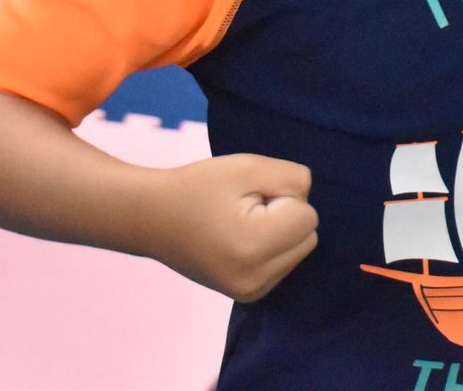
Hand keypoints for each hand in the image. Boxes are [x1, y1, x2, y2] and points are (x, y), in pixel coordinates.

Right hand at [150, 154, 319, 301]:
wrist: (150, 217)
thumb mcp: (250, 167)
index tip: (246, 197)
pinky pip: (286, 261)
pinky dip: (273, 246)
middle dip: (285, 215)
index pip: (308, 215)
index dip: (282, 196)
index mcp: (253, 249)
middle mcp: (254, 280)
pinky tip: (240, 239)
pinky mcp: (249, 294)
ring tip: (239, 223)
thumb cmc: (198, 187)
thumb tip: (312, 203)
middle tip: (243, 208)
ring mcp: (250, 292)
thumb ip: (295, 179)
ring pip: (301, 248)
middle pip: (309, 234)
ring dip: (280, 230)